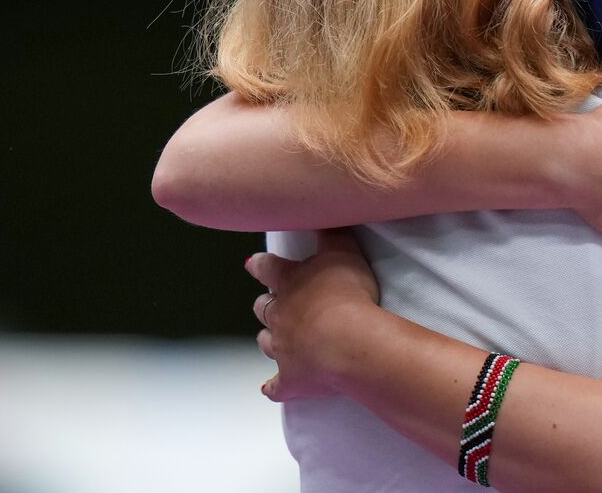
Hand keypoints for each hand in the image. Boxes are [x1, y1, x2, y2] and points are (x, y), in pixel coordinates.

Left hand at [245, 229, 380, 400]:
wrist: (348, 341)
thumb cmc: (347, 293)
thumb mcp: (344, 251)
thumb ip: (332, 233)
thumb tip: (324, 214)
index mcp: (290, 283)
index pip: (268, 268)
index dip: (262, 265)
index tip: (253, 263)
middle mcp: (279, 315)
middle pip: (264, 307)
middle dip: (265, 304)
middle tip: (268, 302)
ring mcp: (282, 349)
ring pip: (266, 343)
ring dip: (269, 339)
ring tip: (273, 339)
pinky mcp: (290, 379)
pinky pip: (276, 386)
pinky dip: (272, 386)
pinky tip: (270, 388)